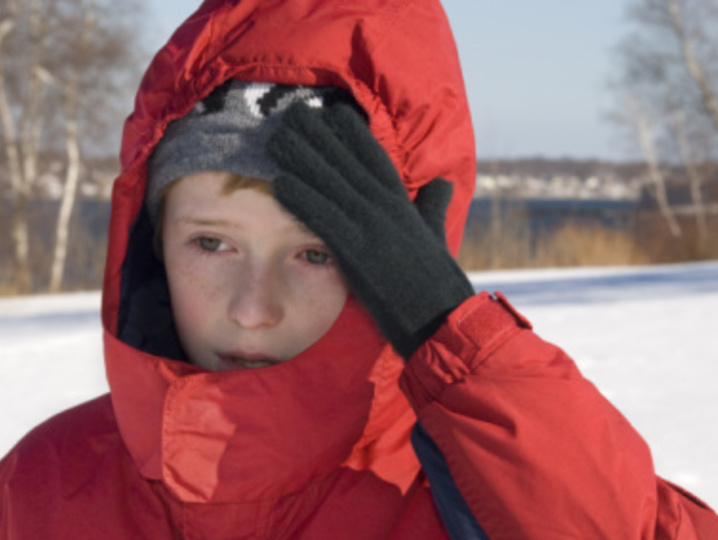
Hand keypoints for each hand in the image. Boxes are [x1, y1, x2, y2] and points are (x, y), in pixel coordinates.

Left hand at [267, 103, 473, 358]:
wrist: (441, 319)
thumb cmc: (440, 284)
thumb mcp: (437, 235)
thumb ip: (433, 206)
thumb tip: (442, 183)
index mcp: (404, 204)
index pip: (375, 158)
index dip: (352, 134)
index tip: (330, 112)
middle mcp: (387, 208)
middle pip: (346, 163)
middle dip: (318, 136)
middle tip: (291, 113)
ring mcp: (372, 228)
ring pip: (331, 184)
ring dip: (301, 159)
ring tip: (275, 139)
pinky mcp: (358, 252)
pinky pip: (324, 219)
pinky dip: (302, 200)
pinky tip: (279, 184)